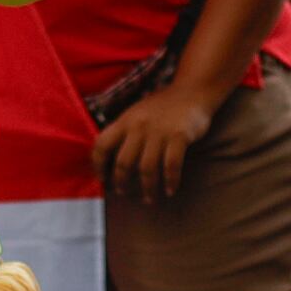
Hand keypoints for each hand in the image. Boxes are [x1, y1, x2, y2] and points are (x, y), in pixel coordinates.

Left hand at [96, 82, 219, 203]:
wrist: (192, 91)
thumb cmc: (163, 107)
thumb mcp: (137, 114)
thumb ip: (124, 132)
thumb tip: (110, 159)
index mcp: (125, 121)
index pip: (101, 145)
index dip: (98, 166)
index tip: (102, 179)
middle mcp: (139, 127)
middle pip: (123, 162)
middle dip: (122, 183)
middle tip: (124, 193)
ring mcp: (159, 131)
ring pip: (147, 168)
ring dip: (147, 188)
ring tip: (149, 199)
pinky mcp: (179, 136)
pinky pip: (172, 165)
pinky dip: (170, 181)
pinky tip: (170, 190)